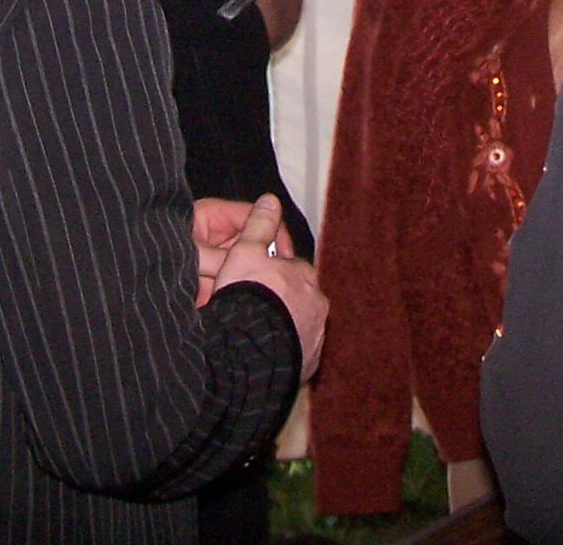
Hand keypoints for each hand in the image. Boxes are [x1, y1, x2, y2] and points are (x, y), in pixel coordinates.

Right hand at [211, 193, 326, 377]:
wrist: (247, 352)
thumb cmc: (248, 298)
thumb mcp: (245, 253)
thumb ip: (259, 226)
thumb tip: (270, 200)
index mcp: (304, 275)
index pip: (290, 267)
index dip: (270, 272)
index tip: (253, 280)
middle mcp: (317, 304)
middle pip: (298, 295)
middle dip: (280, 298)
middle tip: (252, 307)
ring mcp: (315, 334)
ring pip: (299, 323)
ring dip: (283, 324)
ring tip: (255, 331)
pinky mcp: (308, 362)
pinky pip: (296, 350)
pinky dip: (284, 348)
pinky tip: (263, 350)